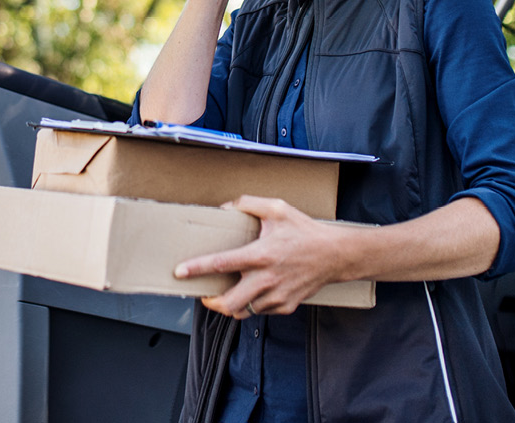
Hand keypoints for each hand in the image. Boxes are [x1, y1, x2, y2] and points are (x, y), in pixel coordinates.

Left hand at [174, 195, 336, 317]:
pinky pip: (260, 312)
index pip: (222, 263)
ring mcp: (277, 297)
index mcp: (261, 254)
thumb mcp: (277, 208)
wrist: (335, 255)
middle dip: (211, 302)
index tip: (179, 272)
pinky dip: (251, 304)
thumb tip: (225, 207)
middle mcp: (267, 279)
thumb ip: (248, 203)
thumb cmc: (304, 230)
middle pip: (229, 303)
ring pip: (243, 311)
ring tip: (226, 292)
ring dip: (231, 304)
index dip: (198, 268)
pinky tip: (253, 290)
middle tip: (204, 293)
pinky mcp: (285, 307)